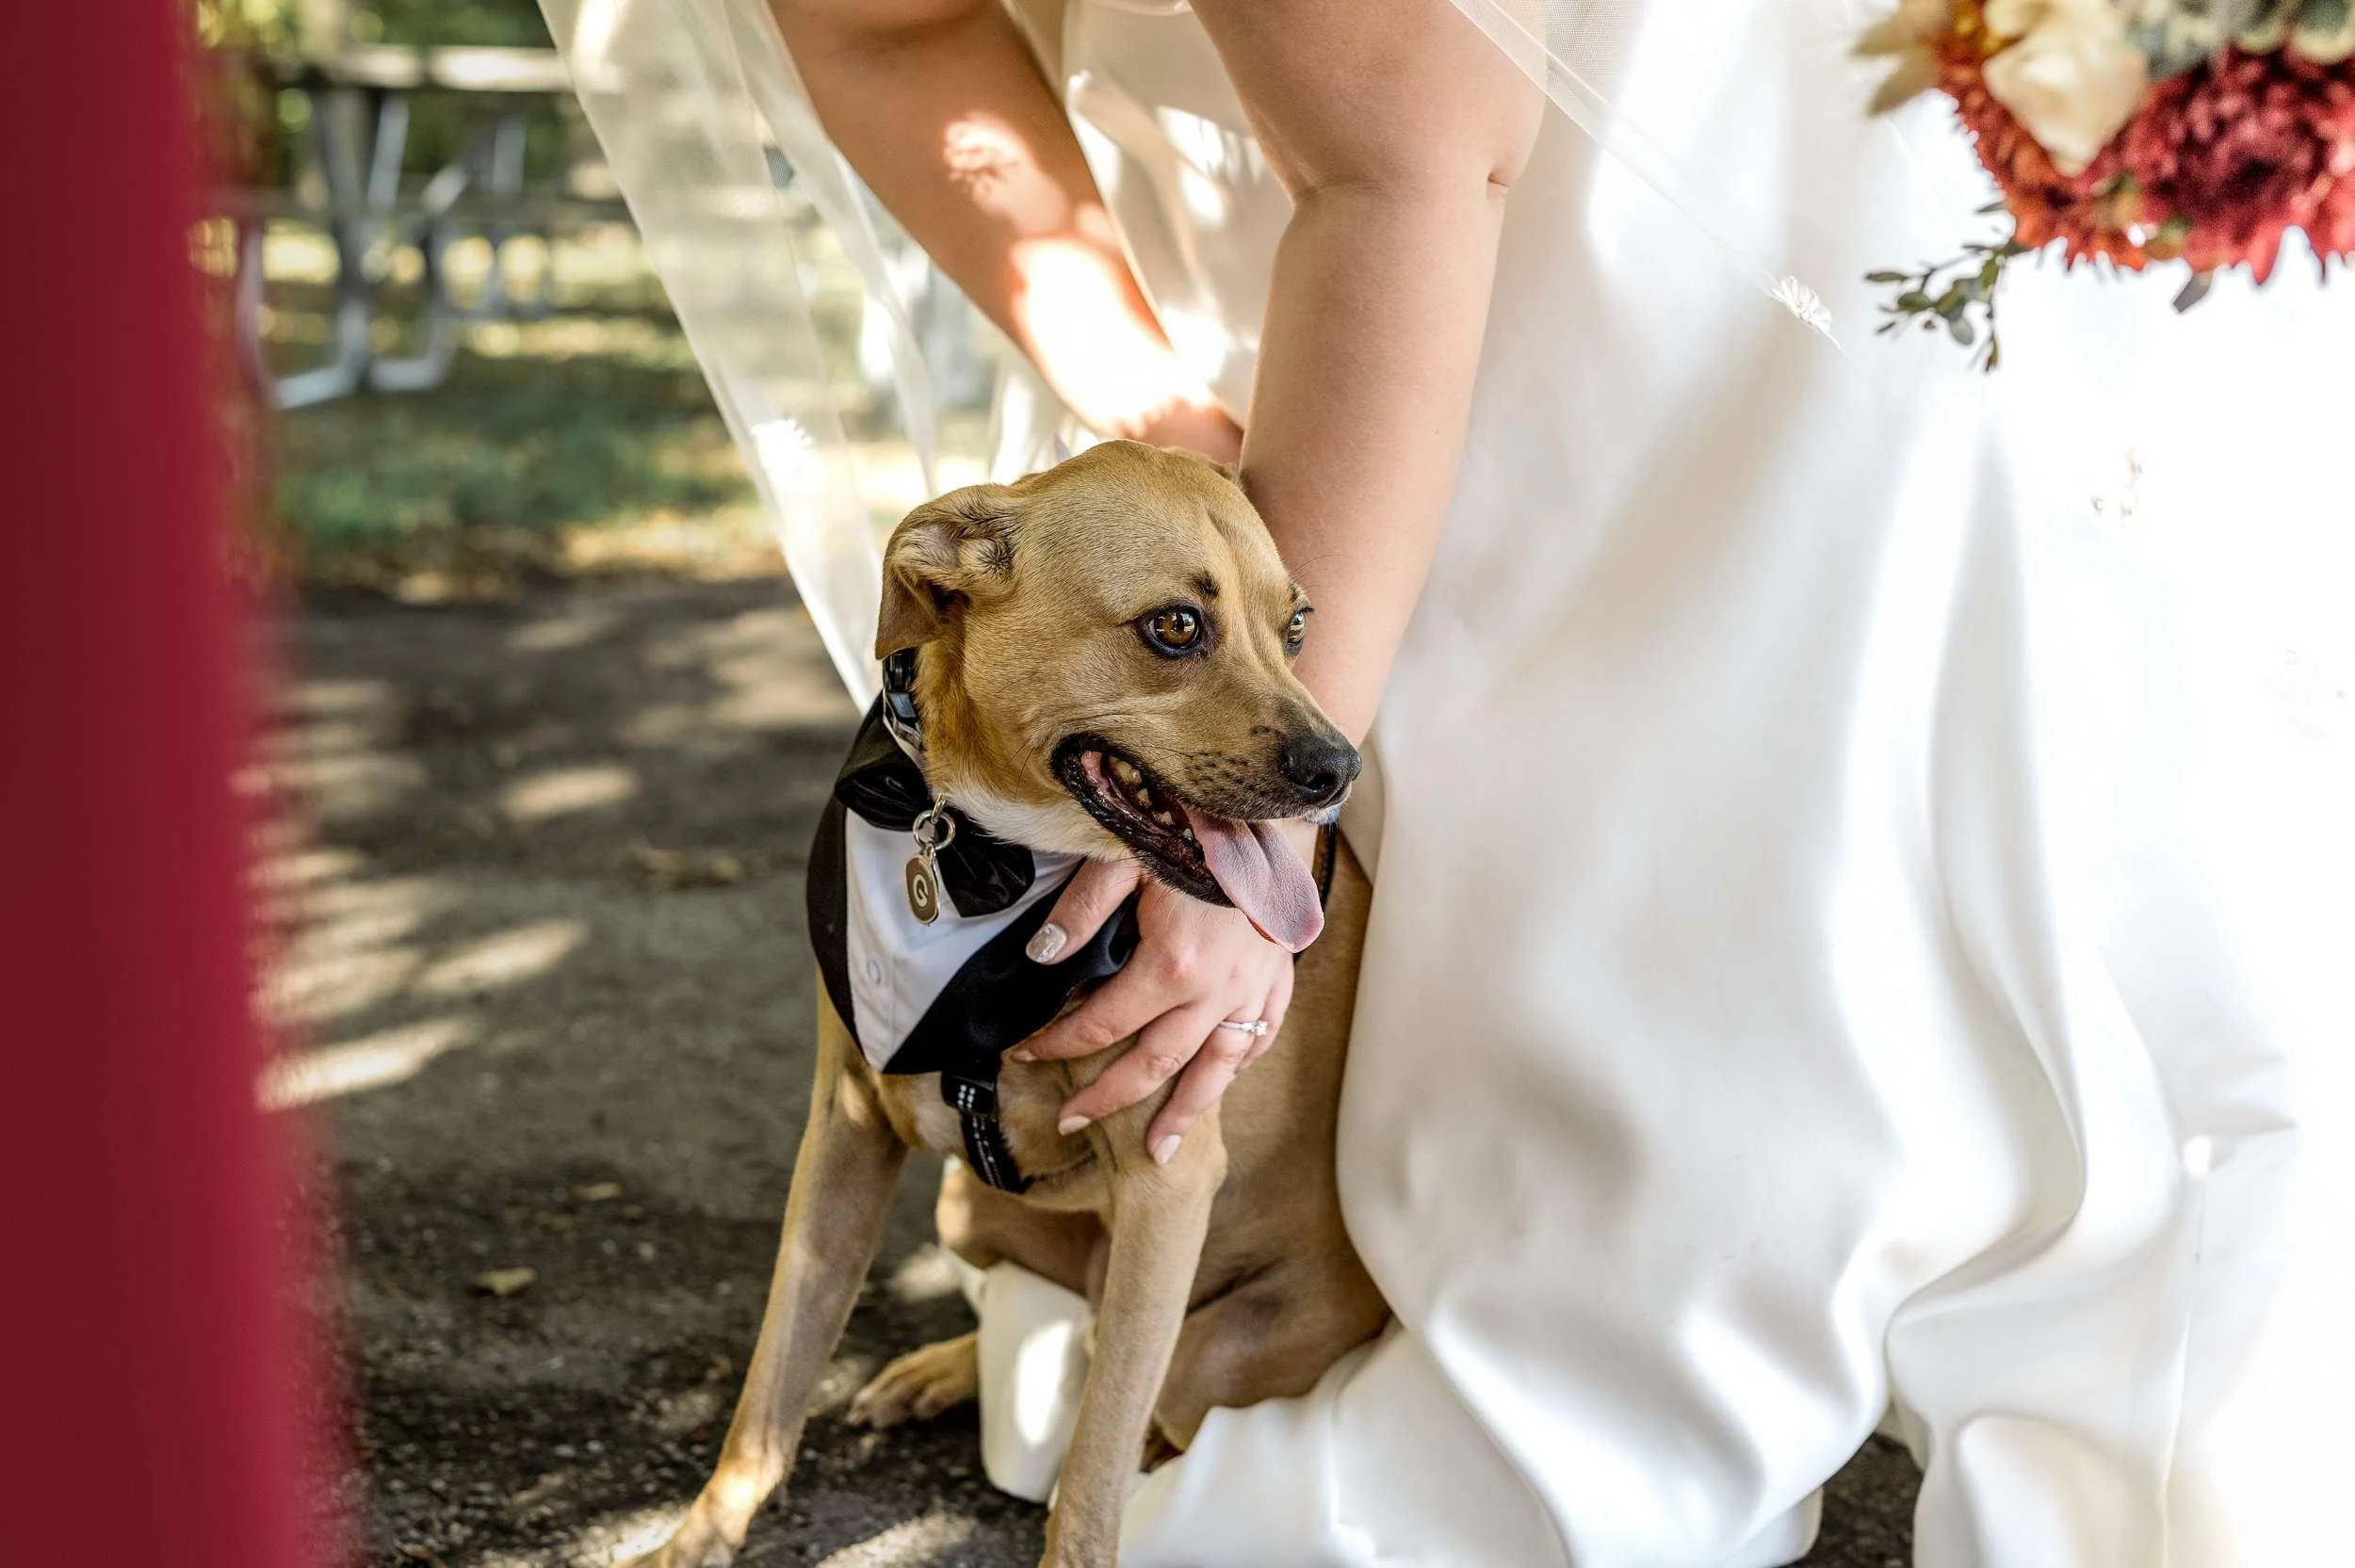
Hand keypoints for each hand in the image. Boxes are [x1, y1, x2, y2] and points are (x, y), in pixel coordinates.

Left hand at [1014, 848, 1300, 1163]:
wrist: (1270, 812)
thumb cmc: (1194, 828)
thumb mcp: (1125, 857)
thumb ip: (1081, 911)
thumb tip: (1043, 957)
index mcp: (1172, 964)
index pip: (1103, 1023)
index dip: (1059, 1043)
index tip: (1027, 1053)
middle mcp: (1215, 992)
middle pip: (1154, 1064)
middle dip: (1108, 1097)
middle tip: (1073, 1120)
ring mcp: (1252, 991)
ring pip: (1214, 1070)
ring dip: (1182, 1114)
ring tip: (1158, 1152)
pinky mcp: (1278, 980)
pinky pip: (1258, 1039)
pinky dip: (1236, 1067)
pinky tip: (1218, 1085)